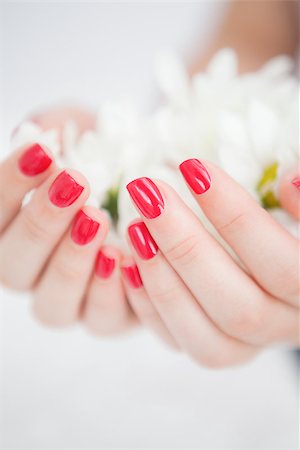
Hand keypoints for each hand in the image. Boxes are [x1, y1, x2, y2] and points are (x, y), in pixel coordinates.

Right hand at [0, 108, 134, 334]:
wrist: (155, 185)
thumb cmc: (109, 161)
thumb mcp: (77, 134)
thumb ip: (49, 130)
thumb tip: (34, 135)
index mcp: (12, 232)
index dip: (9, 186)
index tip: (42, 151)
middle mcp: (34, 272)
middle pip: (12, 267)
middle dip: (41, 224)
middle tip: (74, 185)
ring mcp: (70, 300)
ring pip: (51, 305)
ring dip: (71, 262)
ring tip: (97, 218)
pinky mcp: (110, 317)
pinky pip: (101, 321)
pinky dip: (109, 292)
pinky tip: (124, 256)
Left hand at [122, 159, 298, 366]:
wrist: (286, 270)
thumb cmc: (295, 231)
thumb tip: (288, 182)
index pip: (283, 267)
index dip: (237, 218)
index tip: (193, 168)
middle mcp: (285, 329)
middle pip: (239, 306)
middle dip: (186, 246)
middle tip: (147, 193)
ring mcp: (249, 347)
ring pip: (206, 337)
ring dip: (163, 280)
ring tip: (134, 226)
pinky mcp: (217, 348)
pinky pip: (181, 342)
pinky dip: (150, 306)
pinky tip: (128, 264)